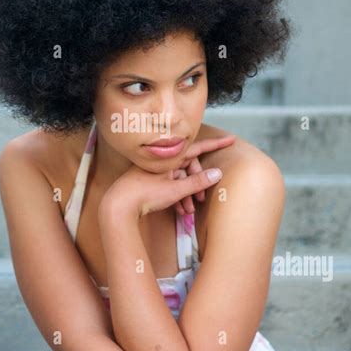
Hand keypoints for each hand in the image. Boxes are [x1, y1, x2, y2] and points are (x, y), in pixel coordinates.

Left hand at [99, 135, 234, 220]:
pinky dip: (177, 196)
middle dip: (198, 183)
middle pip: (189, 167)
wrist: (119, 205)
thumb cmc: (145, 194)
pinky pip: (170, 185)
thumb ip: (197, 182)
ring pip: (180, 179)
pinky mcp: (151, 181)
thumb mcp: (175, 189)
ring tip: (189, 210)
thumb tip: (218, 173)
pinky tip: (179, 210)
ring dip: (187, 194)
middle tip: (201, 199)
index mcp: (169, 157)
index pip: (198, 148)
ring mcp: (156, 171)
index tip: (231, 140)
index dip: (215, 145)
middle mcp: (163, 161)